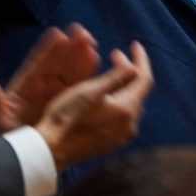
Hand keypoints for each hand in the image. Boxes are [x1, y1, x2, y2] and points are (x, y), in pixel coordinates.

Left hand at [0, 23, 98, 132]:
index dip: (47, 49)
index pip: (37, 64)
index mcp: (25, 87)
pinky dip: (88, 71)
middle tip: (81, 32)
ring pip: (71, 70)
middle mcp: (44, 86)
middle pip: (58, 63)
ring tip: (90, 41)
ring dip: (81, 54)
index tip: (58, 34)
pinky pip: (80, 84)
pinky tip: (96, 58)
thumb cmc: (8, 137)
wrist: (24, 158)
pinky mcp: (70, 102)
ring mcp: (58, 93)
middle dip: (69, 46)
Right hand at [34, 41, 153, 171]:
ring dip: (123, 85)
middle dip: (130, 70)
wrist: (51, 150)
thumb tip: (135, 66)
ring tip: (110, 71)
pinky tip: (104, 95)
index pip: (144, 79)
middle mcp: (129, 125)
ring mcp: (120, 136)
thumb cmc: (67, 116)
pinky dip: (118, 99)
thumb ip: (117, 77)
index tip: (134, 44)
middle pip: (138, 91)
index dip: (141, 59)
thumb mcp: (91, 90)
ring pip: (130, 103)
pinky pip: (122, 115)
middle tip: (115, 55)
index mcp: (127, 109)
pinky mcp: (110, 142)